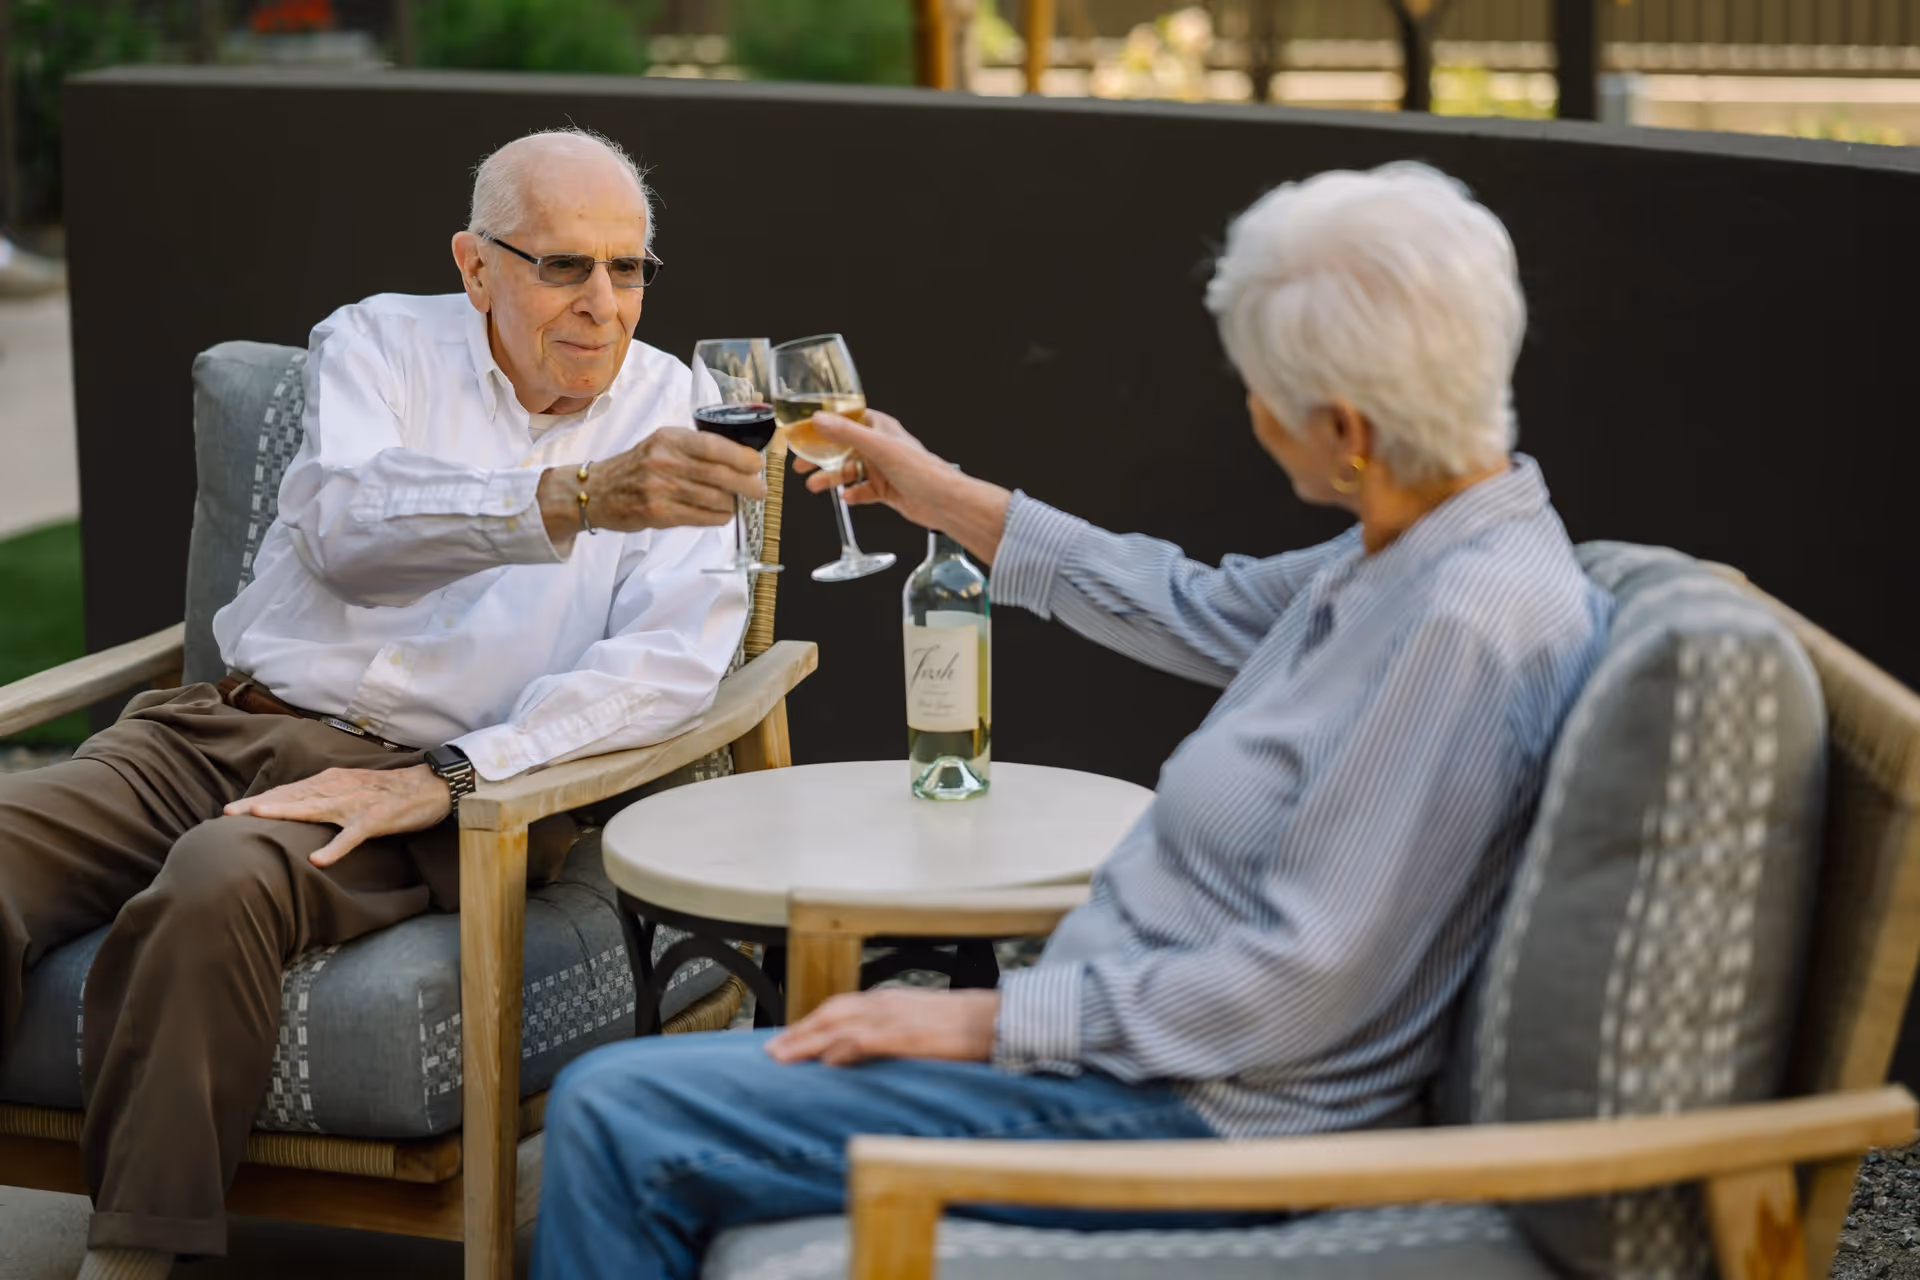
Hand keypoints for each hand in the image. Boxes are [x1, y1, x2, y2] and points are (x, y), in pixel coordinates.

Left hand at [223, 764, 451, 866]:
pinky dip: (336, 847)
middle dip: (260, 805)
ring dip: (287, 812)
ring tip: (259, 819)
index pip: (288, 791)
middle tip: (227, 814)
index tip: (229, 809)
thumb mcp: (351, 789)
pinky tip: (319, 860)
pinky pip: (354, 835)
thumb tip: (295, 809)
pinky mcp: (377, 819)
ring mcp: (357, 804)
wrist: (432, 785)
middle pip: (293, 797)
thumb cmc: (390, 792)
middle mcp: (338, 789)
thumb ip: (324, 798)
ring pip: (316, 808)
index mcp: (331, 782)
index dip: (259, 799)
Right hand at [540, 427, 766, 542]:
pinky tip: (720, 514)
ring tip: (734, 503)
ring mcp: (659, 489)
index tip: (756, 465)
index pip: (714, 445)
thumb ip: (695, 447)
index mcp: (669, 438)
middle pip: (719, 474)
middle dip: (747, 485)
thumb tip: (740, 457)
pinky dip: (717, 517)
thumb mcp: (662, 444)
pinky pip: (701, 517)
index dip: (742, 457)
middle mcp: (664, 461)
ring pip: (713, 498)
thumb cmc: (637, 467)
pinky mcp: (658, 514)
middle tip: (760, 491)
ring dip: (732, 503)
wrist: (596, 491)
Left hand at [765, 988, 999, 1066]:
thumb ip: (893, 1034)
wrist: (999, 1020)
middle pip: (830, 1014)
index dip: (810, 1024)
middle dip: (797, 1031)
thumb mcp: (922, 1024)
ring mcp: (896, 1017)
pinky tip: (825, 1062)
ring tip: (782, 1058)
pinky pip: (866, 1040)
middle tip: (770, 1051)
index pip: (839, 1008)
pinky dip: (842, 1048)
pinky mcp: (907, 1035)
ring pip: (838, 1025)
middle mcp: (887, 1002)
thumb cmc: (966, 1027)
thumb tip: (867, 1054)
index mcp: (890, 999)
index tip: (788, 1040)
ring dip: (806, 1041)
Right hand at [793, 411, 1012, 562]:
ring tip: (815, 485)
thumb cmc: (921, 470)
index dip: (823, 424)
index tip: (803, 430)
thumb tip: (818, 419)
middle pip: (842, 447)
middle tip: (800, 463)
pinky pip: (862, 491)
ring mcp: (883, 468)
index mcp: (880, 428)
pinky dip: (852, 494)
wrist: (944, 502)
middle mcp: (880, 446)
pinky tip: (847, 497)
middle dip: (821, 456)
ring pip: (849, 470)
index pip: (845, 419)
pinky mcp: (886, 490)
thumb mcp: (879, 447)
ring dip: (831, 477)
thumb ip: (846, 433)